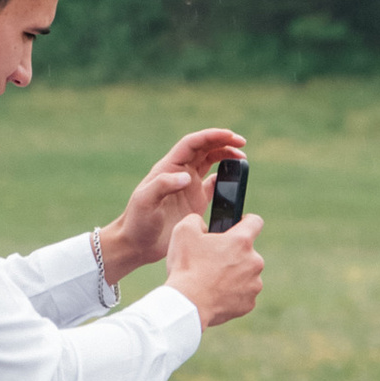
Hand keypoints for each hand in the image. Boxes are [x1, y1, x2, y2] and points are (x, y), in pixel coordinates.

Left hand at [101, 127, 246, 282]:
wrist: (137, 244)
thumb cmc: (137, 221)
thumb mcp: (145, 201)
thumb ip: (163, 185)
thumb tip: (187, 176)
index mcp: (169, 167)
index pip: (193, 144)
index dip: (211, 136)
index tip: (230, 136)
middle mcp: (180, 173)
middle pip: (205, 149)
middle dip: (223, 142)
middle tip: (242, 142)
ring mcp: (188, 187)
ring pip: (210, 163)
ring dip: (226, 156)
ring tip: (242, 158)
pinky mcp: (195, 203)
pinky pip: (213, 186)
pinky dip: (224, 180)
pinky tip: (233, 182)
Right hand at [165, 207, 262, 328]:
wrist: (188, 304)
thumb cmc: (186, 267)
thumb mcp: (184, 232)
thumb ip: (197, 220)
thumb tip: (203, 225)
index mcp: (241, 241)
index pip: (255, 222)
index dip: (246, 221)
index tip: (238, 226)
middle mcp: (254, 261)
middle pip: (248, 253)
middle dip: (233, 255)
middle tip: (212, 262)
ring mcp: (254, 284)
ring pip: (247, 275)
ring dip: (234, 276)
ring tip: (212, 281)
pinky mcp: (249, 303)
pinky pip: (243, 295)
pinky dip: (232, 295)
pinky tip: (215, 296)